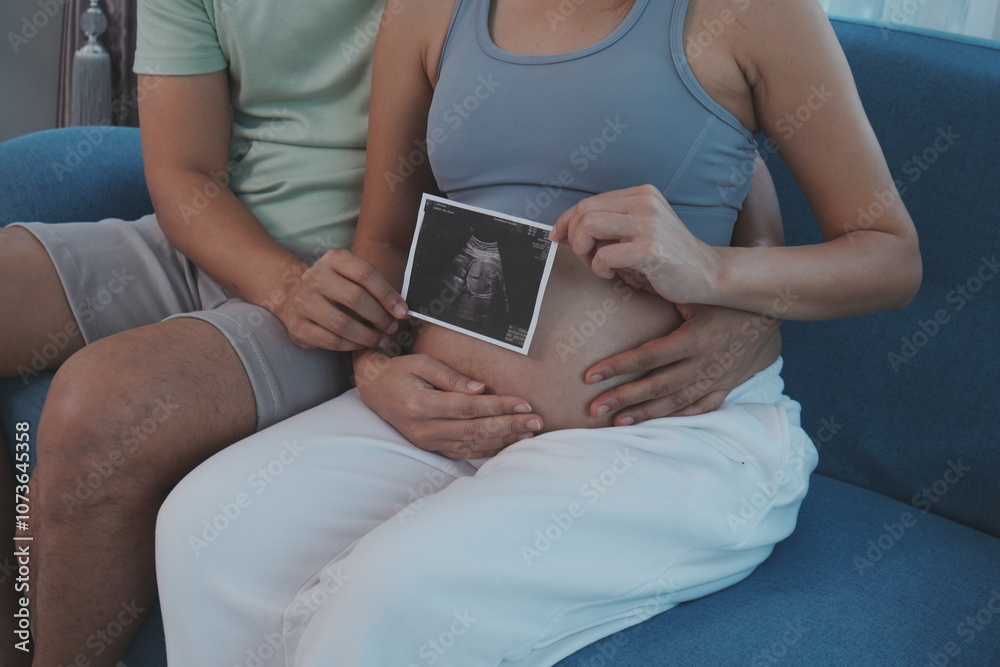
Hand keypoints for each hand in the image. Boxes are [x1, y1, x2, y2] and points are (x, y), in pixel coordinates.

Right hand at [275, 249, 408, 350]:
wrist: (295, 299)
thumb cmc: (336, 290)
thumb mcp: (352, 278)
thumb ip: (375, 289)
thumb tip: (402, 311)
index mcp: (333, 259)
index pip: (365, 273)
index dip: (387, 294)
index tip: (403, 312)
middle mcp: (314, 277)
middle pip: (355, 297)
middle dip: (380, 317)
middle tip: (392, 328)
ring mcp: (303, 301)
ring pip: (343, 323)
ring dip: (368, 336)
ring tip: (381, 340)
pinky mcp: (297, 325)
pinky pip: (331, 340)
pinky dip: (351, 346)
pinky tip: (361, 345)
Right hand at [355, 352, 543, 459]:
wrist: (374, 390)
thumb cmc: (401, 371)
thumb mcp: (422, 363)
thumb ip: (450, 376)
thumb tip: (480, 389)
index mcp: (421, 405)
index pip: (468, 408)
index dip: (498, 406)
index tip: (524, 403)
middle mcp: (424, 429)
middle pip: (474, 430)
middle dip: (509, 426)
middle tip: (537, 421)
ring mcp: (427, 442)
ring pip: (472, 445)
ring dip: (503, 440)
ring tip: (529, 433)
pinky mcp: (431, 448)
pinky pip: (463, 452)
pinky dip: (487, 450)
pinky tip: (507, 444)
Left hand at [550, 185, 721, 304]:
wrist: (708, 273)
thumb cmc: (669, 257)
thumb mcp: (642, 229)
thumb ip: (613, 223)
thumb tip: (568, 229)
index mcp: (641, 195)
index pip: (589, 202)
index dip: (566, 220)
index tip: (558, 237)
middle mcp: (645, 203)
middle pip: (584, 211)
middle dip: (574, 237)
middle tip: (584, 257)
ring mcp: (649, 225)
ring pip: (589, 226)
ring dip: (583, 251)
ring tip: (596, 264)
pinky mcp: (651, 249)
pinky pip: (604, 255)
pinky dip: (599, 268)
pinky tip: (612, 274)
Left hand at [586, 303, 781, 423]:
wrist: (769, 307)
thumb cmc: (723, 294)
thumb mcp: (692, 292)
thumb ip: (659, 293)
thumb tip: (623, 279)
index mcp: (694, 339)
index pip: (647, 358)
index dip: (616, 368)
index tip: (590, 376)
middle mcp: (704, 363)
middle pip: (656, 387)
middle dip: (622, 399)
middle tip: (594, 409)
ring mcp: (717, 378)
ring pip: (675, 402)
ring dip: (645, 414)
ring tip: (618, 422)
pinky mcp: (726, 385)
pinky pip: (700, 408)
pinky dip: (677, 417)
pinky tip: (656, 422)